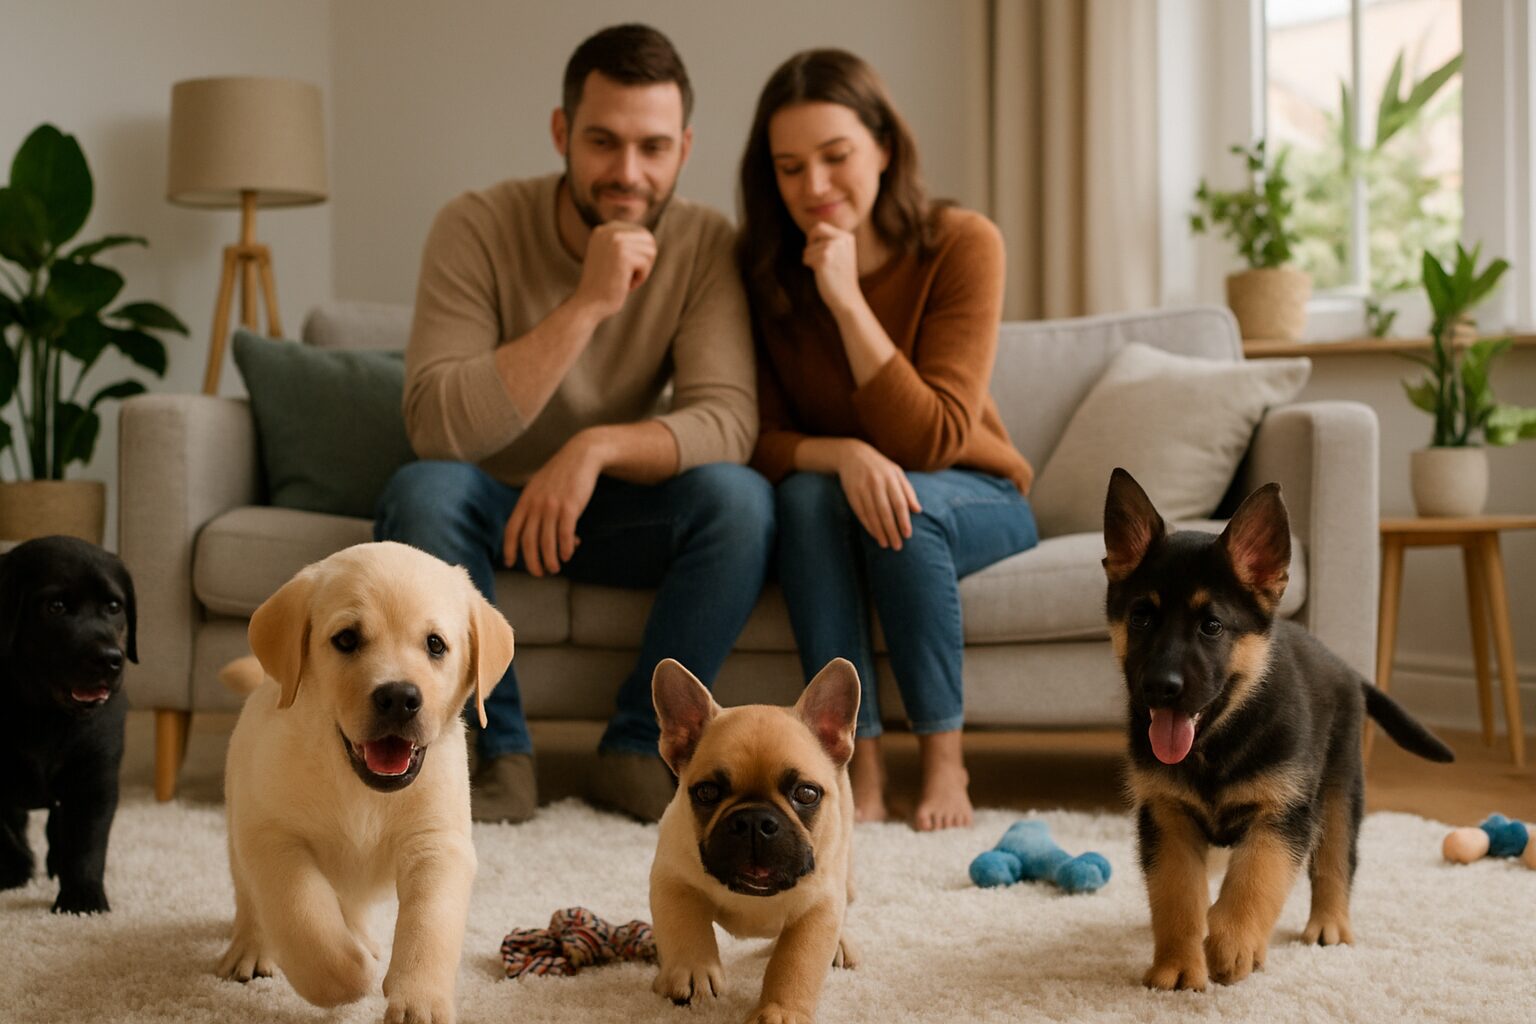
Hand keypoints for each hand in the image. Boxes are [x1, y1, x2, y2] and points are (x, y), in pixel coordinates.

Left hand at [502, 435, 601, 576]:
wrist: (581, 455)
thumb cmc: (561, 473)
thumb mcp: (538, 486)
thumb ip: (532, 505)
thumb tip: (533, 528)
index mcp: (525, 500)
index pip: (511, 529)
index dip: (509, 548)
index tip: (510, 563)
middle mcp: (536, 505)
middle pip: (528, 541)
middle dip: (532, 562)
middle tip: (539, 573)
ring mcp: (552, 506)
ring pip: (547, 542)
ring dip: (550, 560)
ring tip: (555, 568)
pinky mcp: (570, 507)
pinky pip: (565, 534)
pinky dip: (565, 548)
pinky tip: (568, 554)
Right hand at [571, 222, 657, 320]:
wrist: (588, 304)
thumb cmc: (604, 286)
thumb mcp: (612, 258)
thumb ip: (625, 245)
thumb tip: (651, 240)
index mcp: (604, 230)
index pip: (641, 233)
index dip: (641, 254)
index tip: (624, 268)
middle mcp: (608, 230)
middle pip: (648, 239)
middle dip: (644, 261)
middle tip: (628, 275)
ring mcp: (615, 241)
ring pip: (650, 251)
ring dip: (642, 270)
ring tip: (624, 279)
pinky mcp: (622, 254)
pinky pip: (646, 264)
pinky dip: (640, 278)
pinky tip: (624, 284)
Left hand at [802, 222, 862, 313]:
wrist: (847, 297)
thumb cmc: (840, 278)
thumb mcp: (840, 254)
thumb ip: (831, 242)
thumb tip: (812, 232)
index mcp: (847, 237)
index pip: (821, 227)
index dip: (813, 238)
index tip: (815, 250)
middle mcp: (842, 239)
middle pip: (815, 230)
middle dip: (809, 243)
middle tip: (812, 257)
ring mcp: (833, 248)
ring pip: (808, 248)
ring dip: (810, 259)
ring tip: (822, 270)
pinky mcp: (824, 258)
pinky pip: (806, 257)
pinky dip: (809, 265)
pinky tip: (819, 273)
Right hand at [833, 440, 920, 549]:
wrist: (852, 455)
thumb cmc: (880, 466)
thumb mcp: (896, 473)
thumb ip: (908, 491)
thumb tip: (918, 510)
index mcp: (890, 478)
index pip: (899, 503)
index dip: (904, 520)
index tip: (907, 535)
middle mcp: (876, 484)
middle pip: (885, 512)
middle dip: (892, 530)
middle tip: (897, 546)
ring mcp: (862, 489)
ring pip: (872, 515)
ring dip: (879, 531)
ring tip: (886, 544)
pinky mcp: (852, 494)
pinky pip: (861, 513)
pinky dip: (868, 525)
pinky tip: (874, 534)